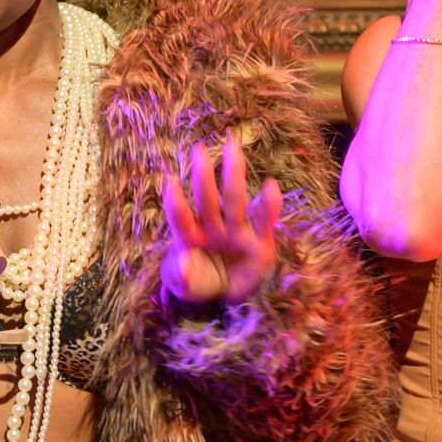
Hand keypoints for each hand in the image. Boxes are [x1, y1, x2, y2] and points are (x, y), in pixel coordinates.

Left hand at [161, 141, 282, 306]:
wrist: (229, 294)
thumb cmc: (201, 281)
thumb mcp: (188, 286)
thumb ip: (183, 278)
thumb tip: (184, 265)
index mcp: (191, 238)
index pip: (182, 219)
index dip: (176, 204)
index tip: (170, 182)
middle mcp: (213, 228)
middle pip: (208, 200)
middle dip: (203, 175)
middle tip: (199, 148)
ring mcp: (237, 231)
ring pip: (235, 200)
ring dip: (234, 174)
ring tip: (233, 148)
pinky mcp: (260, 242)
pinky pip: (265, 222)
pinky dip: (269, 205)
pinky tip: (271, 187)